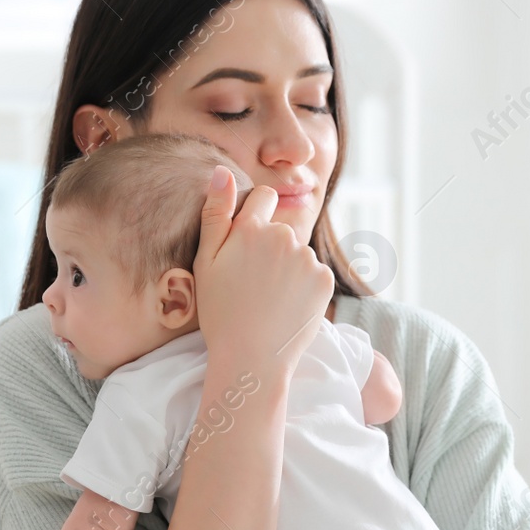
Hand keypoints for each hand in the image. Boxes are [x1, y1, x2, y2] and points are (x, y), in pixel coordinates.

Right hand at [193, 166, 333, 375]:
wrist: (251, 359)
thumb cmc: (221, 313)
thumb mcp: (205, 262)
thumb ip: (215, 213)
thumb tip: (222, 170)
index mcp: (252, 228)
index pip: (263, 197)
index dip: (254, 219)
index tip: (246, 248)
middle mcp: (283, 236)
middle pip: (281, 229)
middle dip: (270, 248)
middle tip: (252, 285)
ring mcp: (307, 259)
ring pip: (297, 253)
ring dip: (287, 268)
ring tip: (269, 300)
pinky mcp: (324, 280)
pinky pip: (314, 273)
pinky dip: (304, 286)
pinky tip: (286, 307)